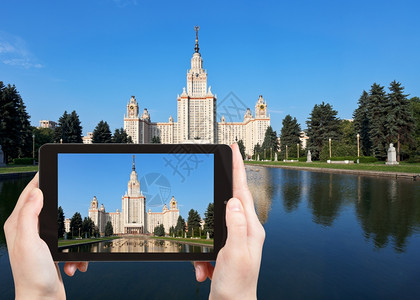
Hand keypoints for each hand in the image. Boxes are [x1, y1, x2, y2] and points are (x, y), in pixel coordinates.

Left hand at [4, 173, 87, 299]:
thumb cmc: (32, 276)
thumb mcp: (30, 242)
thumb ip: (29, 215)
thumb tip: (36, 191)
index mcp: (18, 224)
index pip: (29, 193)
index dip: (41, 178)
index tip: (53, 167)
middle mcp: (27, 231)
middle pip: (49, 207)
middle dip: (65, 213)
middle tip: (77, 210)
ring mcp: (40, 241)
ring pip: (63, 227)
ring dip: (74, 240)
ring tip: (72, 255)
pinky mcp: (51, 252)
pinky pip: (69, 244)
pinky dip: (75, 254)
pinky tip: (73, 265)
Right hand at [194, 143, 265, 299]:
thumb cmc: (237, 286)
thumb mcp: (234, 254)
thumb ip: (235, 225)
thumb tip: (233, 200)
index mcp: (251, 229)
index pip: (242, 192)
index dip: (238, 168)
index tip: (234, 149)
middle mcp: (245, 232)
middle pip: (228, 203)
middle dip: (216, 198)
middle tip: (213, 178)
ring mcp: (235, 241)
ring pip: (212, 226)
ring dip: (203, 247)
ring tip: (205, 267)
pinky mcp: (224, 251)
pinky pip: (207, 244)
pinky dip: (201, 259)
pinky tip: (203, 272)